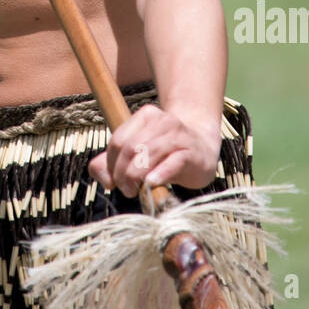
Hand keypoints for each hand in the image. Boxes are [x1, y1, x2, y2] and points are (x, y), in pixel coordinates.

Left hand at [87, 104, 220, 194]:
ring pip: (148, 154)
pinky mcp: (191, 153)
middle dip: (122, 173)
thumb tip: (104, 180)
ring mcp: (178, 135)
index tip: (114, 182)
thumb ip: (113, 163)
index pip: (118, 141)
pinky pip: (172, 162)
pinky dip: (159, 174)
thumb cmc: (166, 154)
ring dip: (136, 177)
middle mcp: (161, 121)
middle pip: (130, 148)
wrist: (204, 148)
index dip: (111, 164)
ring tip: (137, 191)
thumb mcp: (138, 154)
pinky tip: (152, 183)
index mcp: (145, 117)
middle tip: (126, 190)